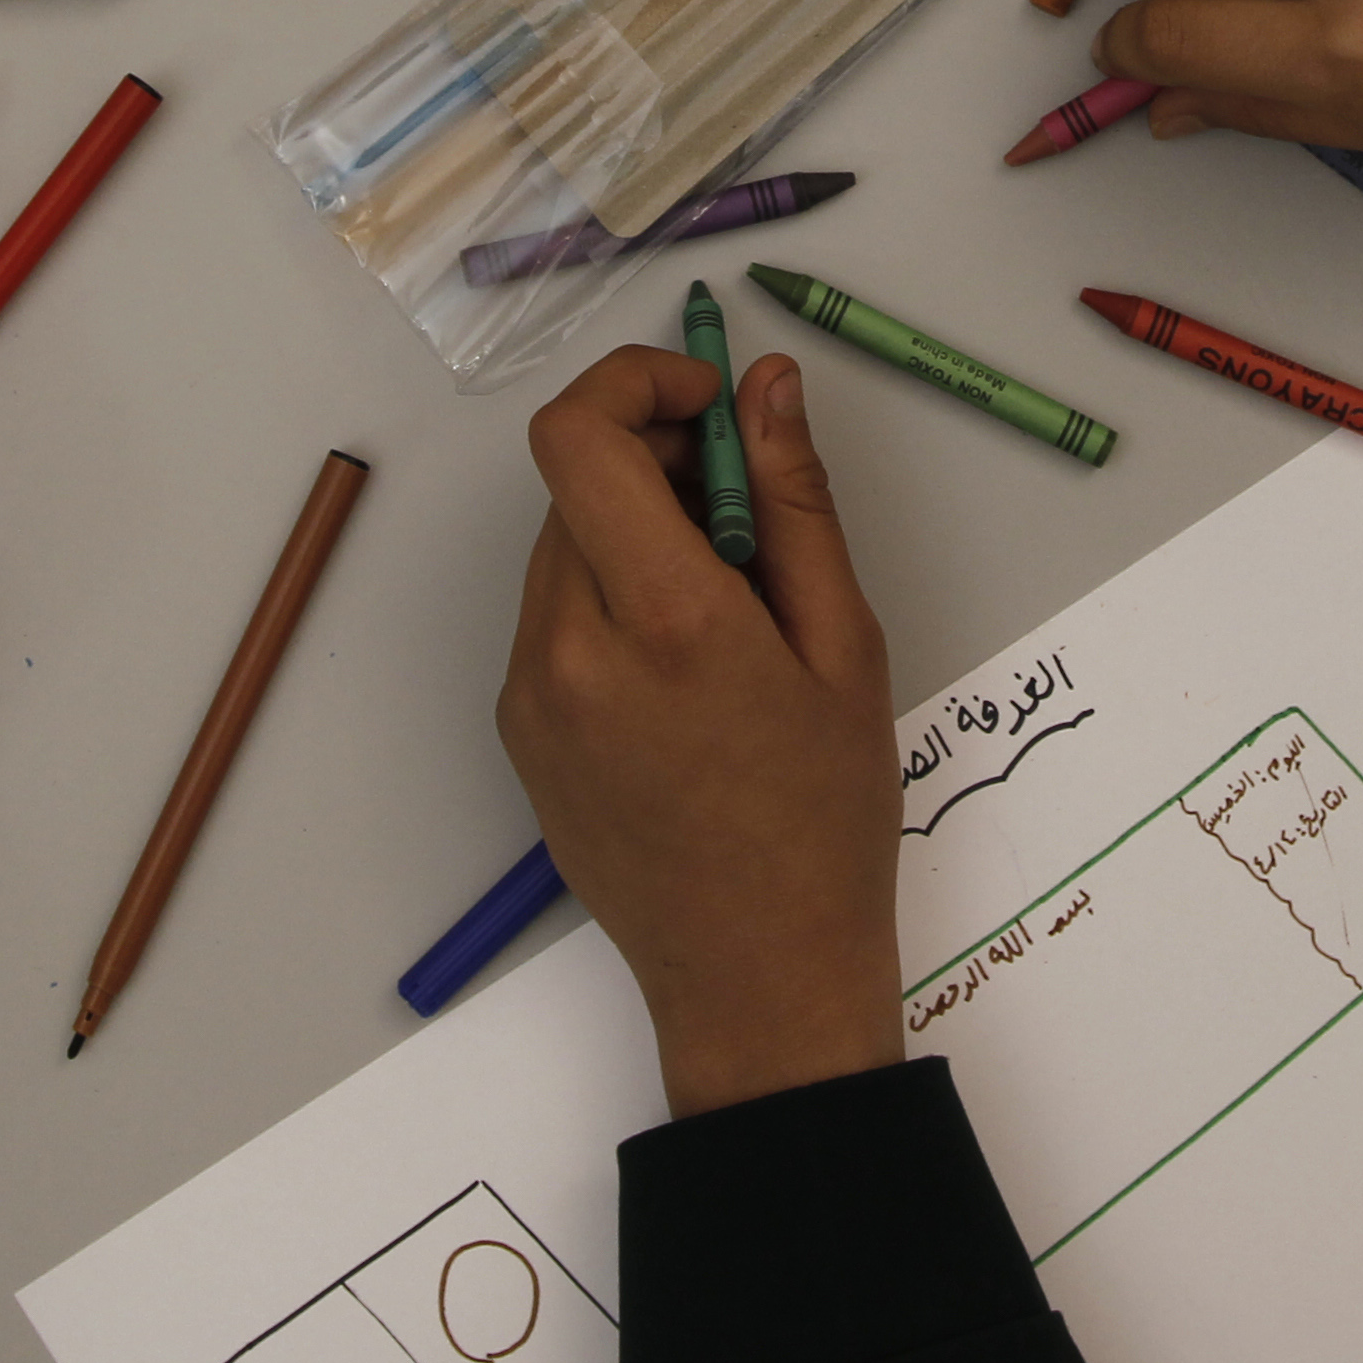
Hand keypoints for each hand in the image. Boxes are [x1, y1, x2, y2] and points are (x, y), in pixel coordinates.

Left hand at [496, 341, 901, 1116]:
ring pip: (562, 550)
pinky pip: (553, 620)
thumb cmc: (824, 821)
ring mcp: (530, 696)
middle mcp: (569, 650)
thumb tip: (766, 386)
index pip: (578, 436)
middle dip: (656, 462)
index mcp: (662, 621)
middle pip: (575, 486)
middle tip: (749, 514)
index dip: (636, 383)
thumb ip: (796, 502)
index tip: (709, 401)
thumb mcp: (844, 647)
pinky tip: (685, 670)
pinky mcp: (518, 733)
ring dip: (634, 533)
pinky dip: (611, 600)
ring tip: (728, 607)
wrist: (757, 978)